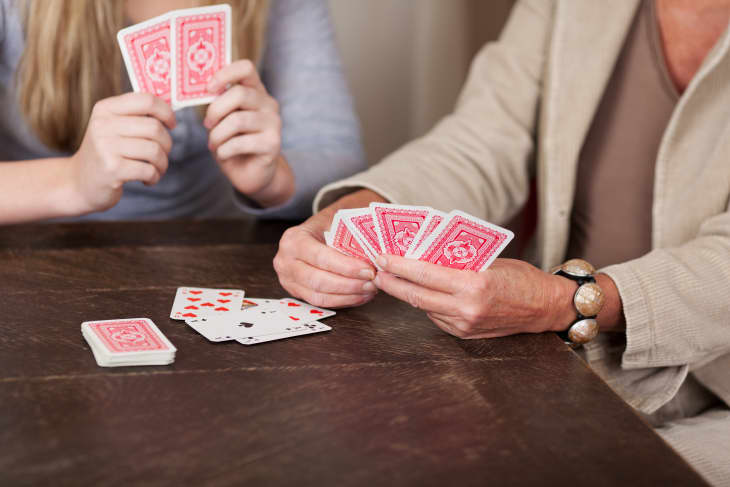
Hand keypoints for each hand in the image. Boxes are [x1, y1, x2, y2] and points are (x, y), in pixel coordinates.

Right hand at [69, 92, 174, 213]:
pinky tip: (147, 180)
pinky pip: (148, 170)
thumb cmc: (107, 154)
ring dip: (162, 163)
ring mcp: (105, 147)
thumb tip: (171, 110)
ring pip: (154, 150)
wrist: (79, 184)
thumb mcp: (114, 128)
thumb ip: (137, 117)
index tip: (171, 124)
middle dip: (167, 144)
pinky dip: (154, 177)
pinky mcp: (112, 169)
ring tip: (156, 169)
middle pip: (154, 127)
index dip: (166, 112)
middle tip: (162, 155)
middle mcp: (102, 125)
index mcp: (105, 109)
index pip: (146, 100)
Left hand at [204, 60, 292, 206]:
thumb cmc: (233, 143)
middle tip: (207, 125)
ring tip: (214, 144)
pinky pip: (241, 142)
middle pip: (240, 94)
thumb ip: (218, 103)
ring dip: (217, 134)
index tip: (208, 88)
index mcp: (256, 92)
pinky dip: (224, 150)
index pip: (246, 68)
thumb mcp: (222, 120)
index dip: (225, 74)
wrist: (252, 174)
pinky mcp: (273, 144)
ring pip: (237, 120)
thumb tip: (199, 90)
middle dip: (215, 110)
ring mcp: (274, 124)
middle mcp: (268, 104)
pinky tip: (223, 154)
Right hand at [274, 189, 387, 307]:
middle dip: (349, 284)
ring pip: (320, 296)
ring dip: (348, 295)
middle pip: (318, 280)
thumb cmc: (329, 224)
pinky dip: (344, 301)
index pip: (320, 257)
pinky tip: (361, 295)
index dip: (346, 267)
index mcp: (293, 239)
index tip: (369, 270)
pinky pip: (321, 302)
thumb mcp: (337, 221)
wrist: (317, 230)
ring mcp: (288, 280)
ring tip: (370, 289)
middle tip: (373, 282)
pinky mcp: (297, 293)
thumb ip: (351, 236)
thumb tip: (377, 253)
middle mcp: (285, 261)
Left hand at [373, 255, 577, 338]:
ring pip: (424, 307)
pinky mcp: (465, 334)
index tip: (381, 257)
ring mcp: (465, 325)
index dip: (399, 265)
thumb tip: (421, 254)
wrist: (545, 307)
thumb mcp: (488, 261)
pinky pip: (436, 317)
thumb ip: (456, 261)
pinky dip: (426, 304)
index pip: (425, 274)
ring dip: (406, 293)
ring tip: (391, 279)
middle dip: (392, 282)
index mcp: (474, 284)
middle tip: (376, 270)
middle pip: (417, 295)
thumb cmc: (520, 277)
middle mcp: (467, 308)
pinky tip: (420, 293)